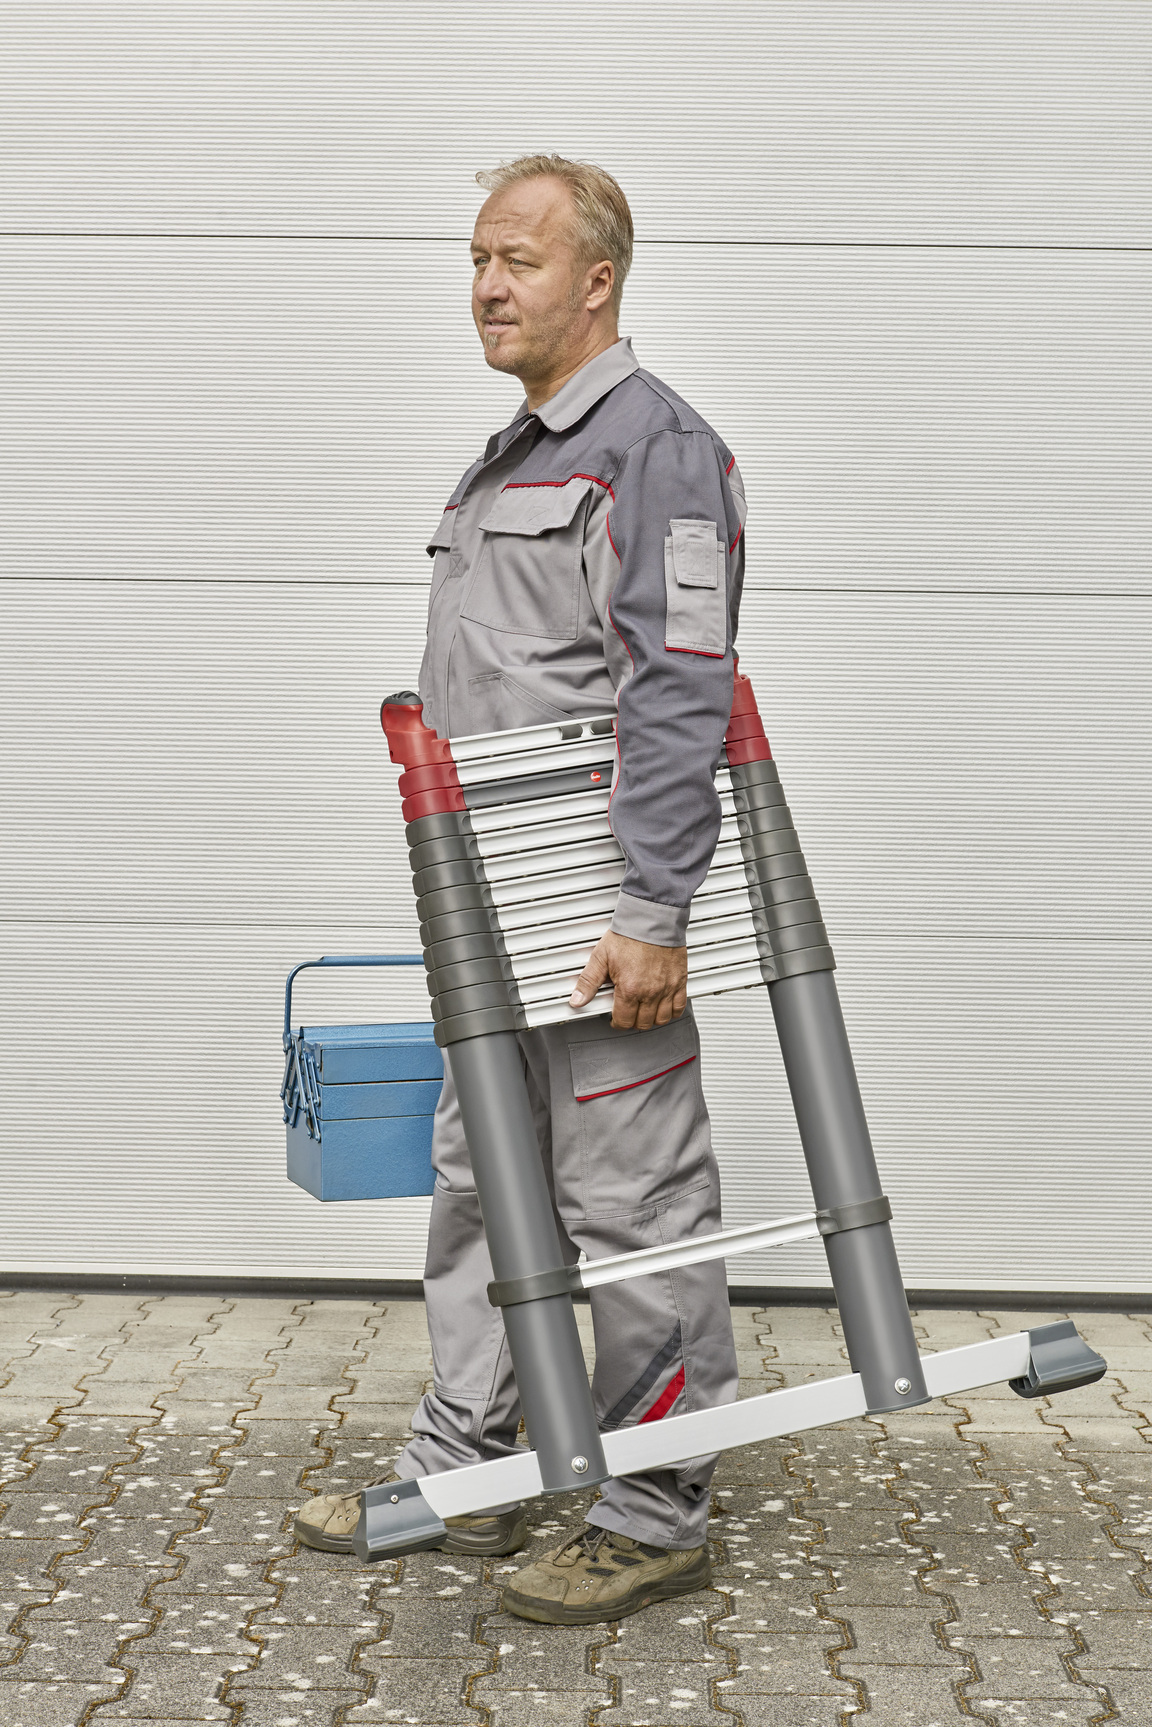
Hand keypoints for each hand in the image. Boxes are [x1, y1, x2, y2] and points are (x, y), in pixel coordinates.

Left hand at [568, 931, 687, 1031]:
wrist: (651, 919)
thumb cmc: (629, 935)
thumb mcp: (601, 957)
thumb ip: (588, 982)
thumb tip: (577, 1000)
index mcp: (629, 989)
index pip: (623, 1021)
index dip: (616, 1022)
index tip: (615, 1018)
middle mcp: (650, 992)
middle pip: (642, 1023)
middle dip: (632, 1021)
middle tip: (628, 1013)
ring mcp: (666, 988)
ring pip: (661, 1019)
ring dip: (651, 1019)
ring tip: (643, 1012)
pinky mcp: (679, 981)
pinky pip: (679, 1007)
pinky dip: (672, 1012)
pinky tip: (664, 1007)